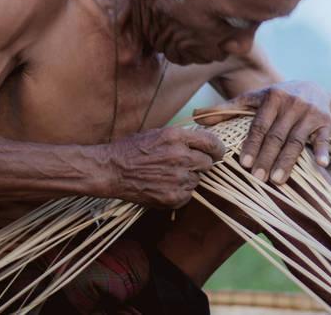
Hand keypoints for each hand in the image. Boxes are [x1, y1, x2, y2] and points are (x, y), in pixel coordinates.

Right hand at [106, 127, 224, 208]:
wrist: (112, 170)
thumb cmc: (133, 149)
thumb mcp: (158, 133)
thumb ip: (182, 137)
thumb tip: (204, 142)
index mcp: (176, 137)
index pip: (212, 142)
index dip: (218, 148)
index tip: (218, 152)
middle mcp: (180, 156)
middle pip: (208, 163)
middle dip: (201, 163)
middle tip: (186, 164)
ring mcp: (177, 178)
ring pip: (197, 179)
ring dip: (188, 177)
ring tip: (168, 174)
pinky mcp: (173, 196)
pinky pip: (188, 194)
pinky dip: (180, 191)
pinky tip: (164, 185)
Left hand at [192, 81, 330, 184]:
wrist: (315, 88)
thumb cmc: (277, 99)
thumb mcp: (254, 99)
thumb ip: (228, 109)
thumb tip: (196, 116)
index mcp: (272, 97)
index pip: (259, 125)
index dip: (251, 144)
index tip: (243, 163)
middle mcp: (292, 103)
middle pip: (277, 136)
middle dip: (266, 158)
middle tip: (257, 178)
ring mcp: (310, 113)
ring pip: (297, 140)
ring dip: (288, 161)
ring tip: (278, 180)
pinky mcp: (326, 122)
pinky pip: (325, 138)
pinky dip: (324, 151)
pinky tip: (323, 165)